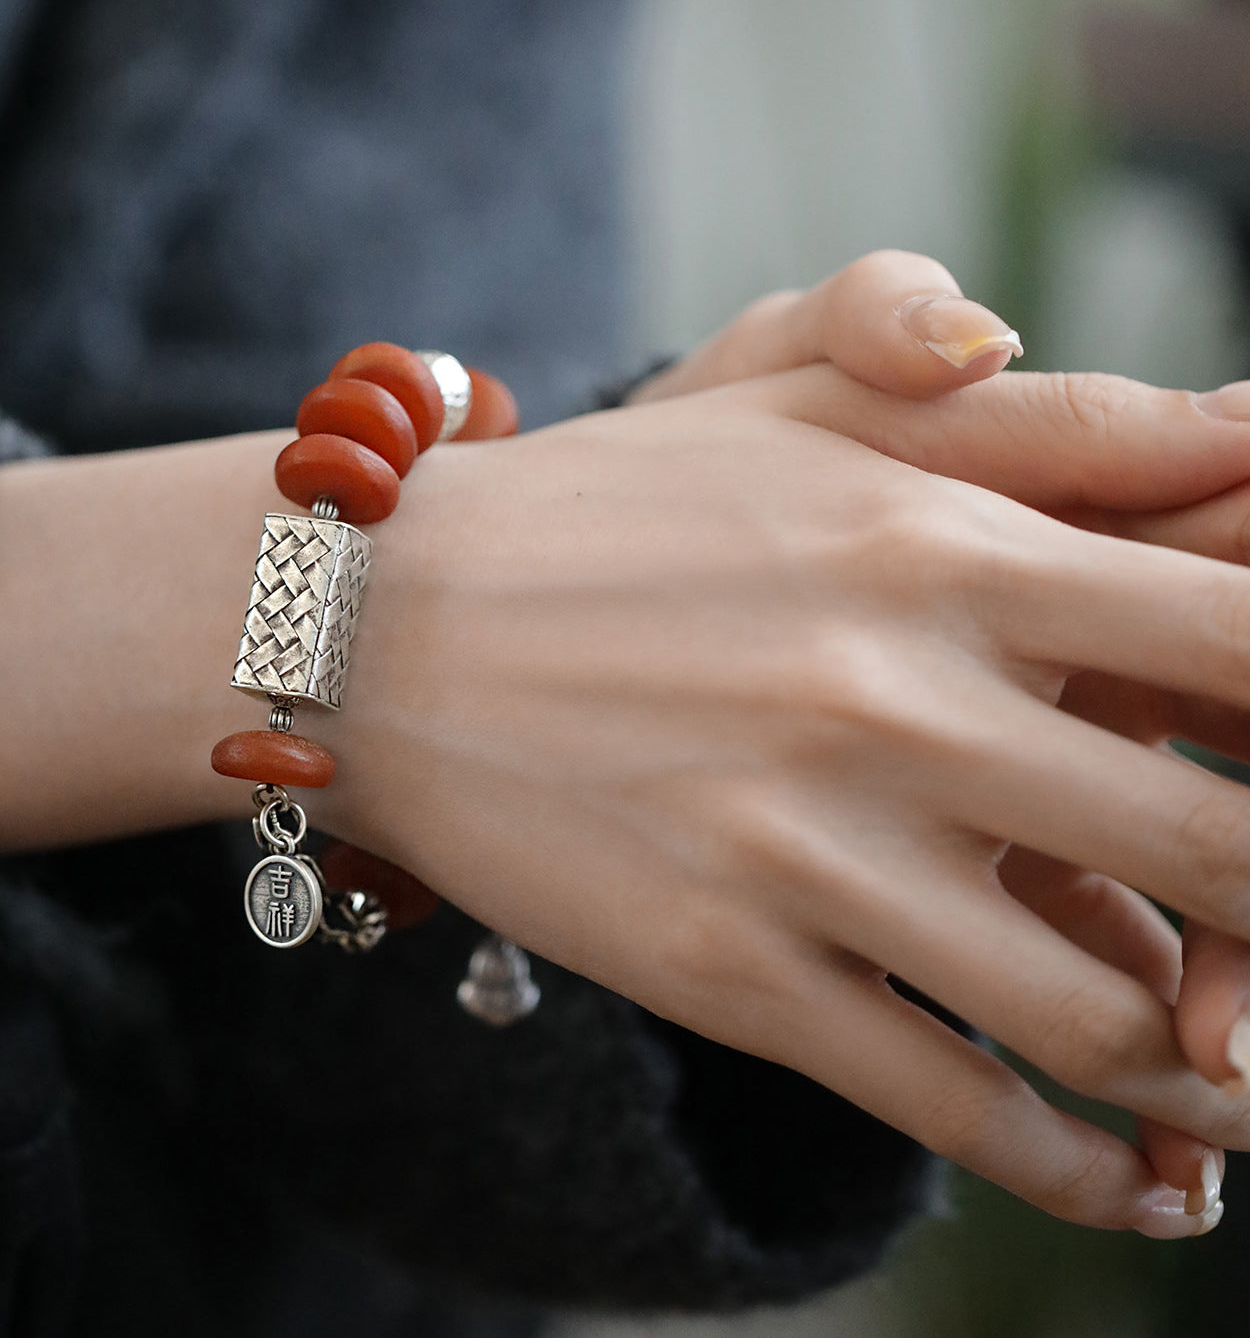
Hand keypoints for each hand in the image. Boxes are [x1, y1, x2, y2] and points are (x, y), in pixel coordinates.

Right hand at [638, 248, 1249, 1211]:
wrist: (390, 624)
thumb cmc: (619, 507)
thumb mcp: (800, 403)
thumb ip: (1025, 414)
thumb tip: (1234, 426)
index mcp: (935, 544)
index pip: (1239, 634)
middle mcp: (891, 697)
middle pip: (1219, 840)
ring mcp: (808, 850)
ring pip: (1103, 1013)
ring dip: (1220, 1065)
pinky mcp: (731, 970)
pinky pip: (952, 1104)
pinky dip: (1082, 1169)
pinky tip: (1147, 1183)